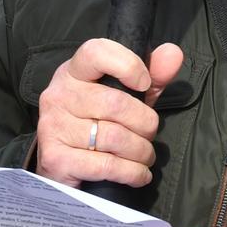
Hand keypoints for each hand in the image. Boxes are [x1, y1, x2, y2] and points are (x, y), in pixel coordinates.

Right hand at [35, 38, 186, 188]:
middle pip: (117, 104)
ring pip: (115, 138)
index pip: (95, 52)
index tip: (144, 83)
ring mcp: (53, 127)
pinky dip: (132, 172)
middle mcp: (58, 95)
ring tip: (144, 156)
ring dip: (141, 152)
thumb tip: (173, 53)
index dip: (127, 65)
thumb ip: (152, 76)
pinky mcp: (56, 159)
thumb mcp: (128, 97)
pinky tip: (138, 174)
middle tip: (149, 134)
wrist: (62, 169)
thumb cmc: (99, 125)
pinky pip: (107, 165)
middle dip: (146, 124)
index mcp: (73, 72)